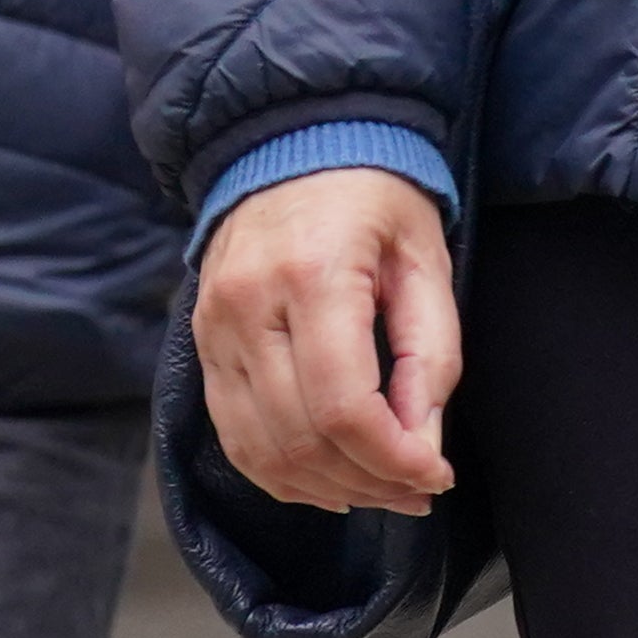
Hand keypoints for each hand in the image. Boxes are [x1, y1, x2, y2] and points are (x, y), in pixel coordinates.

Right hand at [194, 168, 459, 514]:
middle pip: (301, 437)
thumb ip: (429, 352)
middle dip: (367, 481)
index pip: (344, 406)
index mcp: (313, 278)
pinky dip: (279, 473)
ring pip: (260, 448)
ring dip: (325, 488)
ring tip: (382, 492)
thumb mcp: (426, 258)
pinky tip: (327, 481)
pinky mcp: (203, 346)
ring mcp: (215, 331)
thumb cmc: (375, 197)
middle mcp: (249, 310)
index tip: (435, 476)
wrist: (291, 144)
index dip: (391, 459)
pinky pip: (233, 434)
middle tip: (418, 492)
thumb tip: (423, 441)